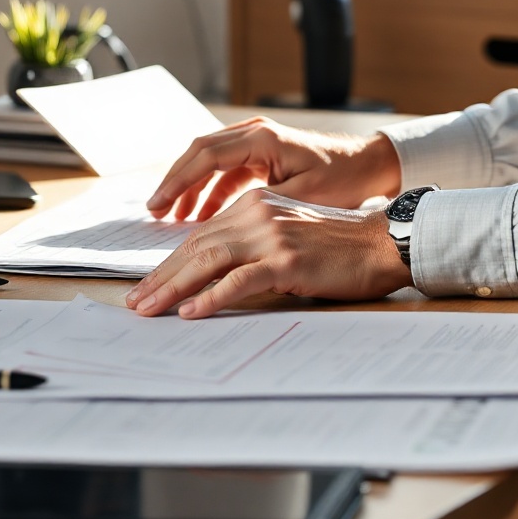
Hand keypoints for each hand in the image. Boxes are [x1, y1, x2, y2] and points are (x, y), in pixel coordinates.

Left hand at [125, 188, 408, 317]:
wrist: (382, 243)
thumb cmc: (338, 247)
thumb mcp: (288, 237)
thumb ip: (254, 247)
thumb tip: (216, 277)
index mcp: (255, 206)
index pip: (201, 236)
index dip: (170, 262)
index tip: (147, 285)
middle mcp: (257, 215)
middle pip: (196, 247)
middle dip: (161, 277)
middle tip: (135, 303)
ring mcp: (271, 236)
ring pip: (209, 260)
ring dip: (174, 287)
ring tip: (150, 310)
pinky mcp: (287, 260)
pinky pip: (240, 280)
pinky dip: (212, 297)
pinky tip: (192, 312)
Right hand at [146, 120, 401, 222]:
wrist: (370, 166)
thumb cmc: (343, 181)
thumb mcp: (302, 198)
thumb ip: (262, 207)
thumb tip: (224, 225)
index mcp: (262, 139)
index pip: (205, 155)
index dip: (178, 181)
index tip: (158, 204)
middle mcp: (254, 134)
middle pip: (200, 154)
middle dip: (175, 182)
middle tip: (154, 211)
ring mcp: (257, 143)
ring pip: (210, 162)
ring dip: (191, 188)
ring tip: (172, 219)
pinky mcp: (263, 157)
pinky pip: (227, 172)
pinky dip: (211, 192)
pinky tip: (202, 217)